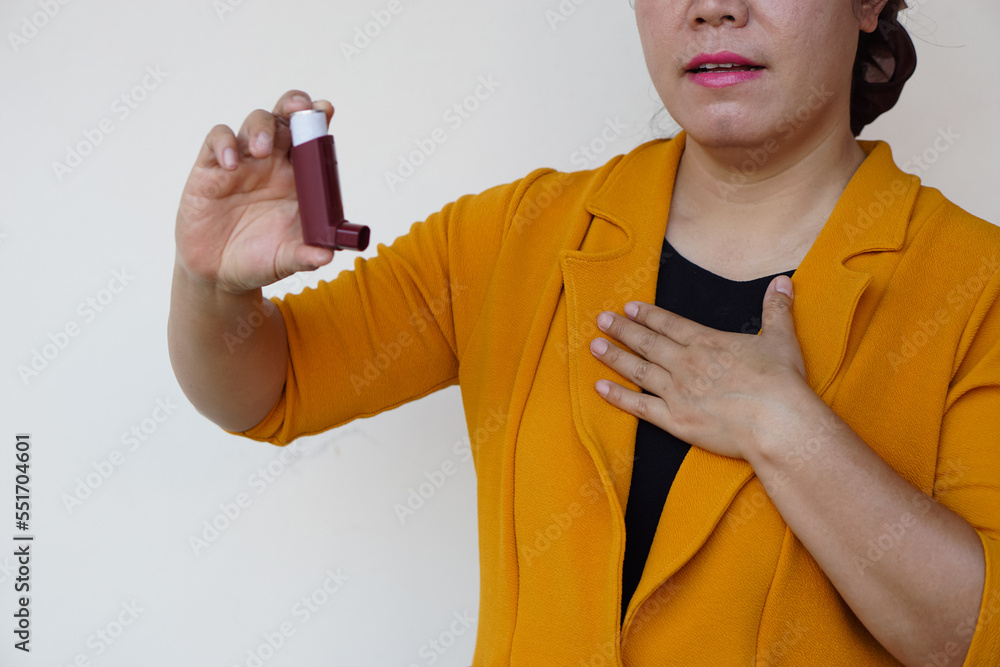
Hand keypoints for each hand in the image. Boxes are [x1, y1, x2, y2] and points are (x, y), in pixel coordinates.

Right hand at [174, 89, 335, 293]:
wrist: (219, 275)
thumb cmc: (260, 259)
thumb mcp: (287, 260)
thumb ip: (306, 255)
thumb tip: (325, 256)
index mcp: (299, 178)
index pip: (312, 139)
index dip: (319, 119)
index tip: (326, 111)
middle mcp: (273, 163)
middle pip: (285, 118)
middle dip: (294, 106)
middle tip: (300, 110)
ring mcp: (243, 163)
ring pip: (255, 123)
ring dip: (262, 127)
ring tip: (262, 150)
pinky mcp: (210, 169)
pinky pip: (217, 141)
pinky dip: (224, 144)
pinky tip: (230, 164)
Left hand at [589, 274, 809, 459]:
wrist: (777, 421)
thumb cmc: (782, 382)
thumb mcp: (781, 339)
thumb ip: (776, 309)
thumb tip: (782, 281)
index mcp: (707, 342)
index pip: (669, 324)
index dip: (647, 315)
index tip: (628, 307)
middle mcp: (686, 363)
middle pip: (647, 343)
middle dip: (622, 330)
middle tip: (601, 320)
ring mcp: (677, 392)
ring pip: (638, 370)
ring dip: (614, 357)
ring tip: (594, 346)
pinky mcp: (675, 420)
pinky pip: (639, 407)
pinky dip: (618, 397)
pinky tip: (600, 388)